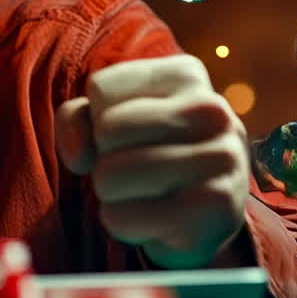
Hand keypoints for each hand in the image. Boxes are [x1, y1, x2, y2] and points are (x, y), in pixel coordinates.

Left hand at [54, 55, 249, 268]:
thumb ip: (75, 120)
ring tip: (142, 192)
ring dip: (110, 193)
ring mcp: (221, 157)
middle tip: (133, 168)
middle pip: (108, 130)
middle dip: (103, 157)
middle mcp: (211, 109)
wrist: (205, 215)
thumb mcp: (105, 119)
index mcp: (186, 74)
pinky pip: (123, 217)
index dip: (97, 118)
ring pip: (112, 175)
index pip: (101, 88)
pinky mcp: (216, 208)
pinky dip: (123, 223)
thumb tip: (84, 156)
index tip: (128, 134)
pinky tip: (156, 219)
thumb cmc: (147, 153)